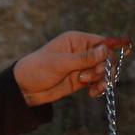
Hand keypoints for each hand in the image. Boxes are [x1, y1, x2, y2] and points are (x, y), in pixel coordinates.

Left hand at [13, 32, 128, 104]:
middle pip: (106, 58)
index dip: (109, 51)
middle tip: (90, 77)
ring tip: (89, 86)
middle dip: (103, 68)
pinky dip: (99, 88)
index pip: (101, 42)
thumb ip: (83, 58)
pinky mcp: (81, 80)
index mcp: (76, 40)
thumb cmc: (37, 69)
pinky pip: (98, 82)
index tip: (109, 63)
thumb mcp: (60, 63)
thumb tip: (105, 50)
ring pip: (104, 71)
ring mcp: (82, 66)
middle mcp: (82, 51)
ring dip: (102, 79)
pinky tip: (93, 93)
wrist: (25, 89)